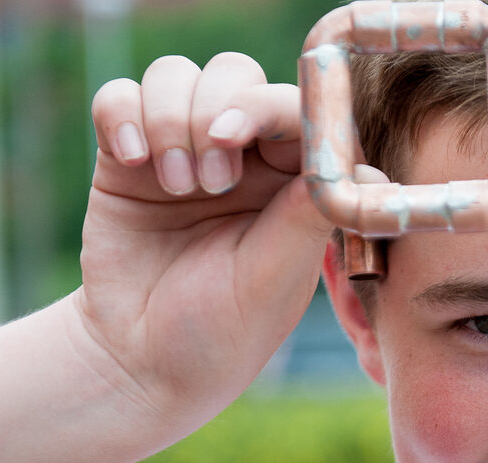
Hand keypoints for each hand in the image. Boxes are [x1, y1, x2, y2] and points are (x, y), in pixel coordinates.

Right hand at [80, 52, 332, 435]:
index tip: (234, 136)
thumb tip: (368, 171)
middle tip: (210, 180)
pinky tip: (131, 160)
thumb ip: (309, 215)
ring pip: (176, 76)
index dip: (265, 105)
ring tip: (176, 186)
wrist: (143, 361)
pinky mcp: (125, 157)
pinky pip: (119, 97)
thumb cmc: (225, 328)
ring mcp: (183, 150)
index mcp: (293, 181)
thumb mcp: (275, 277)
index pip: (292, 108)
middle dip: (216, 111)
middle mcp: (244, 157)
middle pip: (235, 76)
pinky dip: (123, 114)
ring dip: (171, 119)